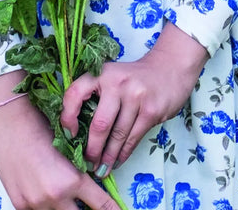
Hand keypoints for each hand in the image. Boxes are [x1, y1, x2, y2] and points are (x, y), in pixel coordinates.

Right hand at [0, 93, 119, 209]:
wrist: (12, 123)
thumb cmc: (43, 127)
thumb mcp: (69, 149)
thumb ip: (79, 172)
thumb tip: (91, 183)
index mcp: (73, 180)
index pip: (101, 205)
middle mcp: (55, 196)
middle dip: (84, 208)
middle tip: (85, 200)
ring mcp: (36, 204)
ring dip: (64, 206)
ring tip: (61, 189)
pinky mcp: (20, 205)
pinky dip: (44, 204)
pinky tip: (42, 190)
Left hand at [60, 22, 208, 174]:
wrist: (170, 68)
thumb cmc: (134, 77)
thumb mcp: (112, 77)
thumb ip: (96, 96)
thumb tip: (77, 132)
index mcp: (102, 73)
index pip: (75, 93)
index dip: (67, 117)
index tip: (69, 135)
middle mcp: (118, 82)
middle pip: (99, 124)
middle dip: (92, 149)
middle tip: (87, 163)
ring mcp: (136, 96)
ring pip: (117, 136)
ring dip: (108, 157)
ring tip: (101, 169)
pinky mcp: (151, 110)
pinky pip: (133, 138)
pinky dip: (123, 154)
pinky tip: (117, 162)